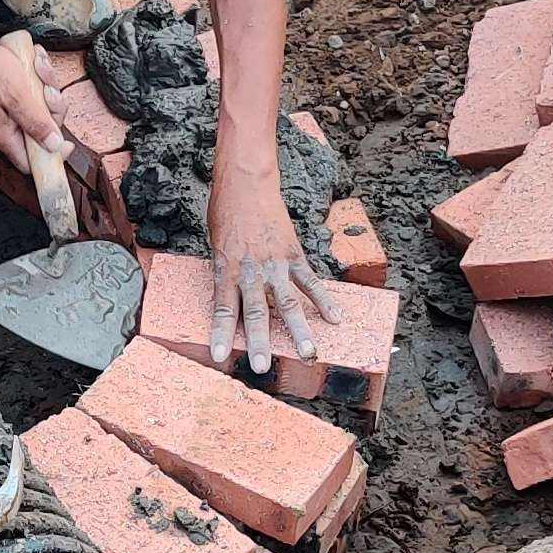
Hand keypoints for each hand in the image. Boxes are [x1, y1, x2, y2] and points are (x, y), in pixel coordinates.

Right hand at [0, 32, 69, 172]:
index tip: (66, 143)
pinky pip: (33, 94)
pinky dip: (38, 78)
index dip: (51, 156)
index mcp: (4, 134)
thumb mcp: (17, 96)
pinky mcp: (11, 97)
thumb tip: (52, 145)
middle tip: (48, 92)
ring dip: (46, 87)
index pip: (31, 162)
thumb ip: (35, 122)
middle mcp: (6, 126)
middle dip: (52, 110)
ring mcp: (9, 111)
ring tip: (38, 68)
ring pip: (40, 109)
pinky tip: (35, 63)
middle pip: (42, 132)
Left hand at [207, 157, 339, 372]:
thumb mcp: (215, 247)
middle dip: (260, 342)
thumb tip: (230, 301)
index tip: (219, 357)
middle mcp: (250, 271)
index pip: (222, 309)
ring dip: (299, 330)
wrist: (246, 185)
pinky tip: (336, 318)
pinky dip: (324, 300)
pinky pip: (310, 281)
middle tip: (264, 366)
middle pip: (256, 312)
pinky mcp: (293, 255)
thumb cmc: (225, 214)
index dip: (221, 334)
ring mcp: (274, 264)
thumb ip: (225, 275)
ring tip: (308, 353)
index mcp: (226, 270)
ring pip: (287, 302)